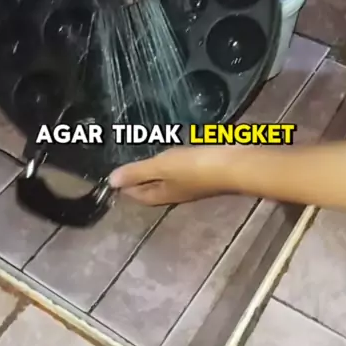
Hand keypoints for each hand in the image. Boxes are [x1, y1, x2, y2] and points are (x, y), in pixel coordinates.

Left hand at [109, 146, 236, 205]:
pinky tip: (174, 149)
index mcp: (163, 194)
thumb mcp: (160, 167)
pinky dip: (174, 160)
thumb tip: (111, 182)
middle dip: (140, 180)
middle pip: (153, 188)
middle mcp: (177, 191)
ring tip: (147, 154)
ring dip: (158, 169)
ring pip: (169, 177)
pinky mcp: (205, 169)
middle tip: (127, 164)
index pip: (138, 195)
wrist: (235, 164)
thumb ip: (136, 172)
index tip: (113, 178)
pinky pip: (183, 167)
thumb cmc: (194, 168)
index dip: (125, 187)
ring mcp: (192, 181)